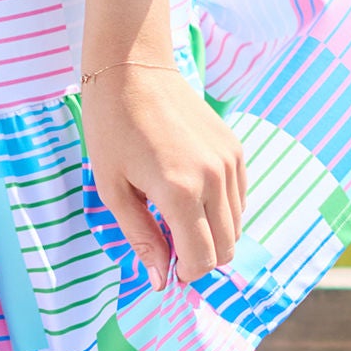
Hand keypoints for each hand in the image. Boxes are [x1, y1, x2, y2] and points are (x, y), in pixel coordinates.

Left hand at [82, 63, 246, 285]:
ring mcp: (229, 162)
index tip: (166, 269)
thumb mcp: (113, 189)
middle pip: (225, 247)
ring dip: (211, 234)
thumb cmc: (111, 128)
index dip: (184, 274)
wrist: (132, 70)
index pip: (202, 259)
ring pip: (236, 225)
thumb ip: (141, 237)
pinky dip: (221, 210)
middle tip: (169, 246)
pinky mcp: (235, 149)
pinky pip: (239, 198)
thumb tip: (161, 280)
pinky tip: (190, 195)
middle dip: (200, 258)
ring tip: (175, 217)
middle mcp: (214, 179)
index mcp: (180, 192)